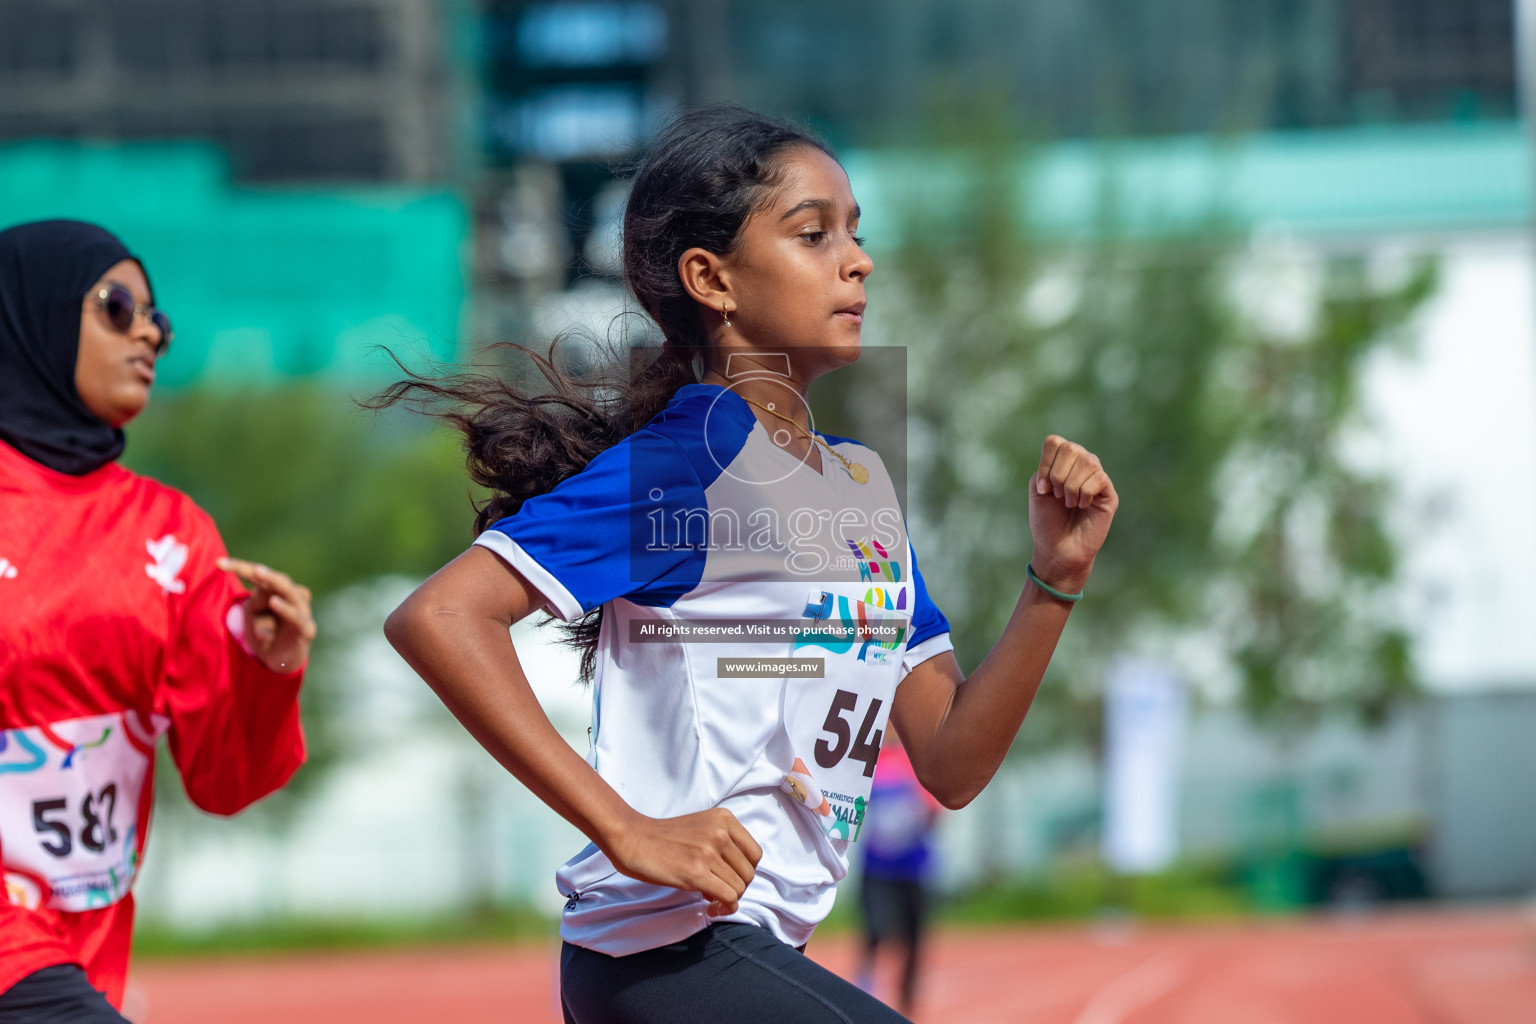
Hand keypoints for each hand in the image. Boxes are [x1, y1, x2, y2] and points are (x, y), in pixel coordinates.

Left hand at [218, 557, 316, 673]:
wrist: (280, 659)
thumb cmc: (266, 632)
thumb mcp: (253, 617)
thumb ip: (254, 606)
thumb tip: (264, 603)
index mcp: (277, 588)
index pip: (259, 573)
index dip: (240, 567)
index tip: (219, 563)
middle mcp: (292, 594)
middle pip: (275, 578)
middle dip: (258, 571)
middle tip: (245, 565)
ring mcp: (301, 610)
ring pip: (287, 591)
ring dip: (272, 581)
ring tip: (257, 572)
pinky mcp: (306, 628)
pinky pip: (296, 617)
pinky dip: (285, 609)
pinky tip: (275, 602)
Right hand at [607, 808, 762, 915]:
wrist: (632, 839)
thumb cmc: (664, 838)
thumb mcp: (701, 829)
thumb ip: (722, 847)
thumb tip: (735, 884)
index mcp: (724, 819)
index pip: (755, 854)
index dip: (745, 871)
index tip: (729, 878)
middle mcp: (720, 832)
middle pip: (749, 873)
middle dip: (736, 887)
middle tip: (717, 891)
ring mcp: (708, 852)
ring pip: (739, 888)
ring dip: (728, 900)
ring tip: (711, 900)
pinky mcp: (696, 873)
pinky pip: (728, 897)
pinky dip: (724, 908)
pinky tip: (711, 908)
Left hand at [1028, 435, 1118, 592]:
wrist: (1058, 549)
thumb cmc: (1047, 521)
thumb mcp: (1038, 490)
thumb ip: (1046, 467)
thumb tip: (1068, 458)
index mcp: (1062, 463)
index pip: (1055, 442)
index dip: (1046, 463)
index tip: (1042, 489)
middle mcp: (1081, 466)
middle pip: (1070, 448)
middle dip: (1057, 475)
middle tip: (1057, 496)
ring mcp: (1096, 478)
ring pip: (1087, 462)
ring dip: (1070, 486)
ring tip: (1069, 503)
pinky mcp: (1108, 493)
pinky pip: (1098, 478)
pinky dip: (1084, 493)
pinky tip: (1082, 506)